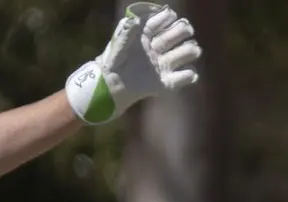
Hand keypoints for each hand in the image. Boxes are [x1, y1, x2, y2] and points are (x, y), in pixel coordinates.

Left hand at [66, 2, 200, 124]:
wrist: (107, 88)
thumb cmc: (111, 64)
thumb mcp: (119, 45)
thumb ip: (128, 31)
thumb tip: (136, 19)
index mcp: (146, 36)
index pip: (165, 19)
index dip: (169, 17)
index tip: (169, 18)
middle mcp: (157, 48)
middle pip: (181, 33)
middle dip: (184, 30)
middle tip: (183, 32)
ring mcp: (162, 65)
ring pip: (187, 52)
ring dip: (190, 50)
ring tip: (184, 53)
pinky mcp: (163, 83)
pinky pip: (183, 78)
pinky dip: (188, 76)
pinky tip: (185, 74)